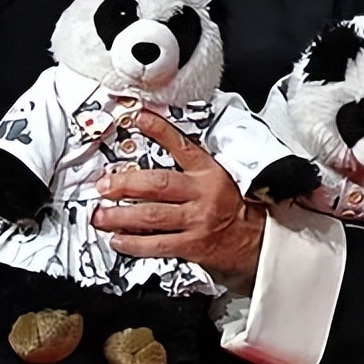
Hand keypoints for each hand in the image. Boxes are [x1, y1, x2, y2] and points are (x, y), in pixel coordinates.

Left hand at [91, 111, 264, 294]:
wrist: (263, 240)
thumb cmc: (243, 207)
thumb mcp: (226, 176)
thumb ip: (196, 168)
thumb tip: (165, 153)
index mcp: (210, 172)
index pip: (183, 146)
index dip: (160, 130)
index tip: (139, 118)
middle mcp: (202, 194)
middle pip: (157, 184)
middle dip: (125, 183)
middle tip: (103, 184)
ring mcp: (196, 220)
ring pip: (152, 215)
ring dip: (120, 216)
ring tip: (100, 216)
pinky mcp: (193, 245)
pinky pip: (158, 244)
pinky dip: (135, 244)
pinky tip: (118, 241)